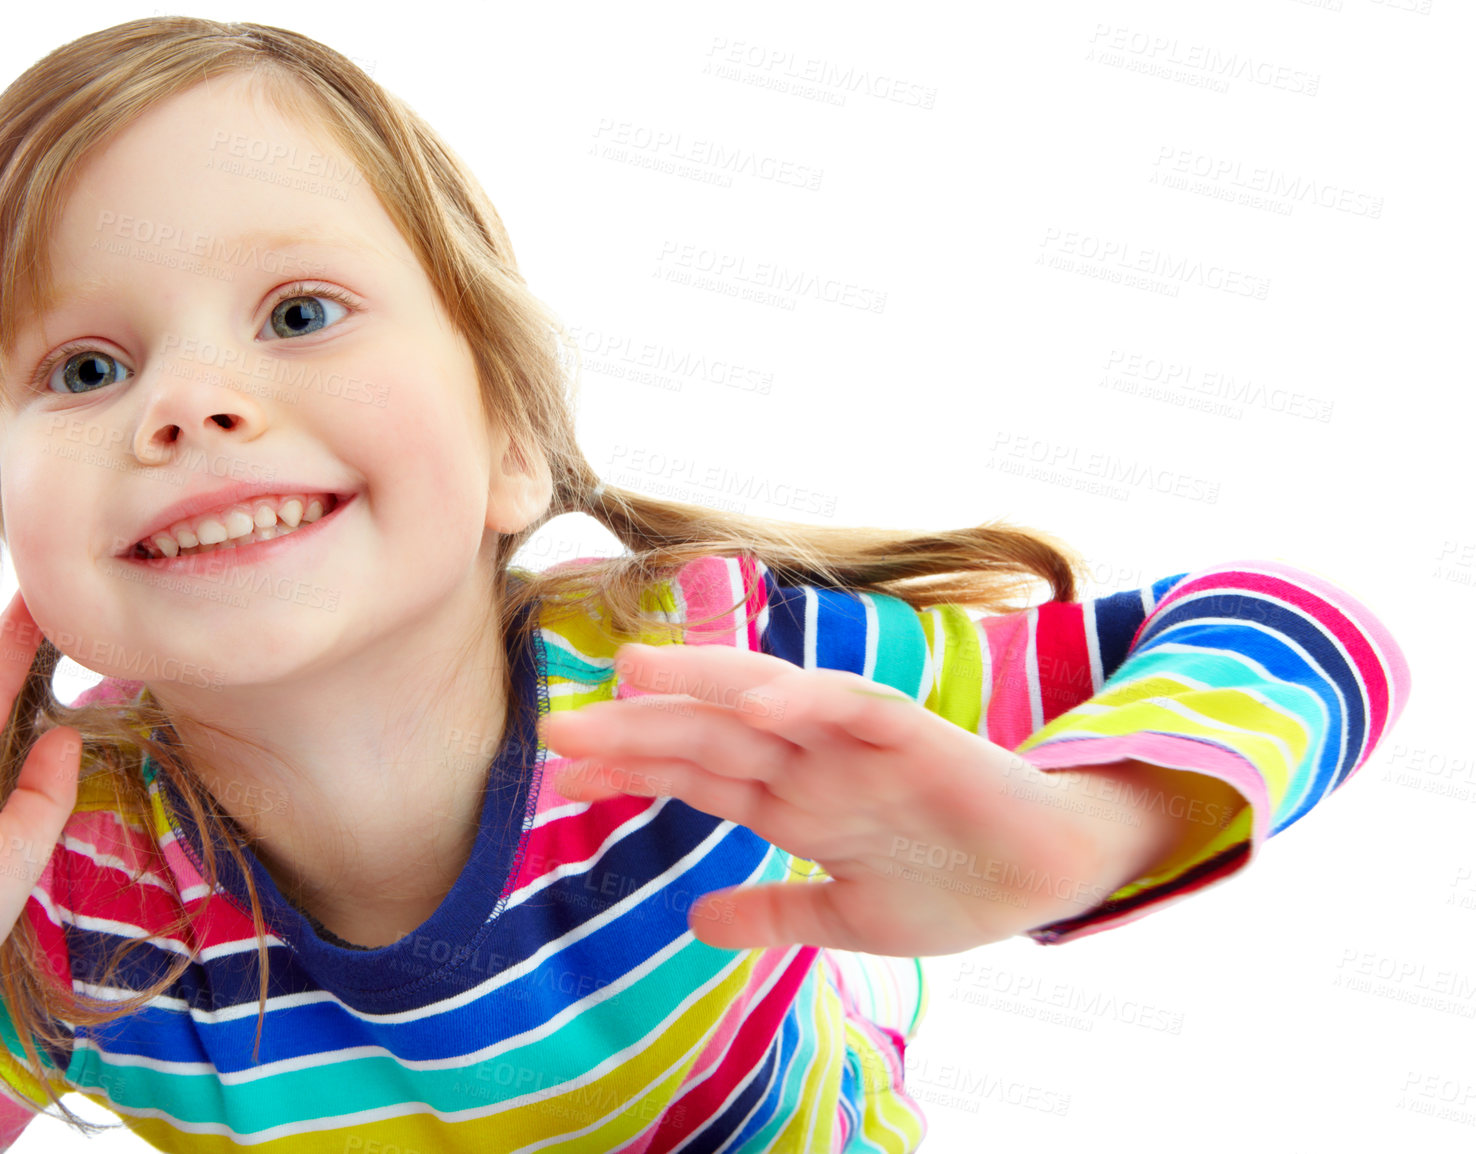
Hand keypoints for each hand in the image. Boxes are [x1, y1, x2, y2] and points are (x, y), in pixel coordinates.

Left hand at [538, 643, 1164, 956]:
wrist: (1052, 874)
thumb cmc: (954, 885)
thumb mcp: (845, 917)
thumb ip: (774, 911)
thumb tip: (696, 921)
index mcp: (792, 801)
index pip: (693, 777)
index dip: (630, 772)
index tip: (561, 773)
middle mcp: (811, 764)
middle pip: (708, 739)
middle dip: (635, 732)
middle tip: (555, 726)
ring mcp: (856, 745)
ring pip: (767, 704)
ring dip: (702, 686)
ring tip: (633, 671)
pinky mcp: (914, 737)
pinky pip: (855, 710)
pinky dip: (811, 701)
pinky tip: (762, 701)